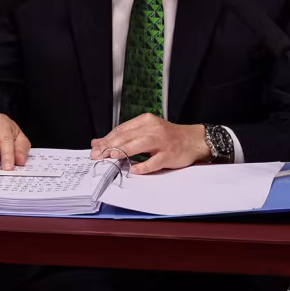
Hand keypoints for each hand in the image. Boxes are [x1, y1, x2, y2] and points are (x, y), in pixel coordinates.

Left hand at [90, 115, 209, 173]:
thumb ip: (124, 136)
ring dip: (123, 151)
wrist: (193, 140)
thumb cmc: (168, 137)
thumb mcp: (146, 131)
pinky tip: (134, 169)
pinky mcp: (169, 155)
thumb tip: (99, 142)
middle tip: (97, 154)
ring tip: (111, 156)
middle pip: (127, 136)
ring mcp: (162, 142)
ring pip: (139, 145)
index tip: (95, 147)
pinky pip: (154, 161)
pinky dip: (143, 166)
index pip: (121, 129)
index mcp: (146, 121)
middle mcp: (153, 129)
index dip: (106, 139)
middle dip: (109, 146)